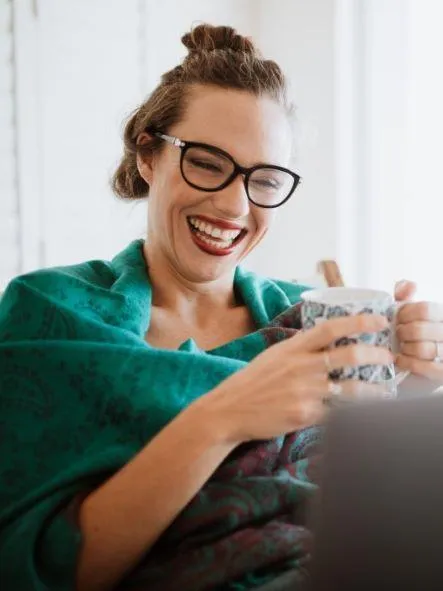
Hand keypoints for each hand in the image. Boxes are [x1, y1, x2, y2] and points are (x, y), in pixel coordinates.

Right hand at [197, 314, 391, 443]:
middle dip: (375, 355)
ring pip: (350, 388)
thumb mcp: (272, 357)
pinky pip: (336, 413)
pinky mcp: (304, 414)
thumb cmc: (251, 383)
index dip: (358, 322)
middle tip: (389, 356)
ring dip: (374, 390)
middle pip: (347, 356)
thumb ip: (298, 350)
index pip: (330, 328)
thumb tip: (323, 343)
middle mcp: (300, 366)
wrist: (227, 410)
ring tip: (387, 390)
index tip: (379, 320)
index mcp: (292, 348)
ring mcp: (303, 391)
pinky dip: (351, 412)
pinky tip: (362, 413)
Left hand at [394, 280, 442, 381]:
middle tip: (397, 334)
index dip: (405, 313)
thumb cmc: (418, 332)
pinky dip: (409, 363)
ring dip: (405, 348)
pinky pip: (426, 368)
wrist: (427, 360)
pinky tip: (401, 359)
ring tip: (401, 347)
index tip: (397, 318)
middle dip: (402, 332)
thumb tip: (408, 285)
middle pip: (420, 329)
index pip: (425, 309)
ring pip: (422, 349)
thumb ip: (406, 296)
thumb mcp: (412, 311)